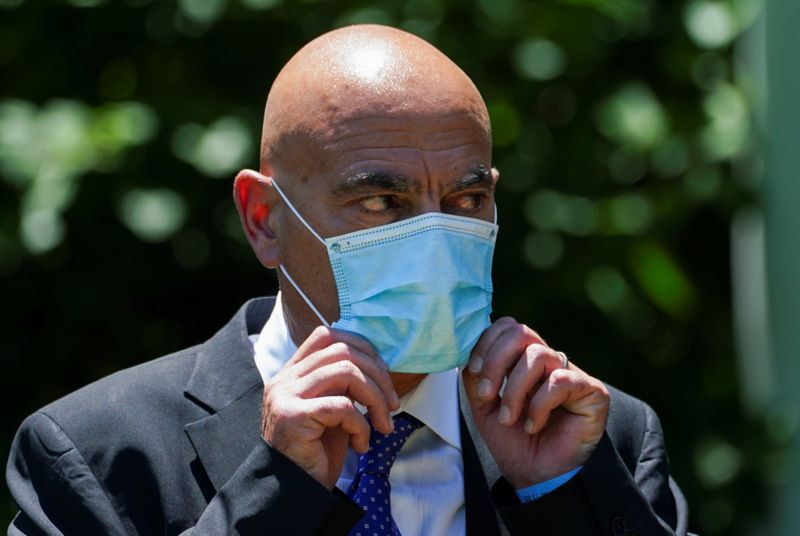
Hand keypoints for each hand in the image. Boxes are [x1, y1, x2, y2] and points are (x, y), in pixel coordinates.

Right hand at [261, 326, 399, 488]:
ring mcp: (285, 395)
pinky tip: (361, 445)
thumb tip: (379, 366)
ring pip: (346, 372)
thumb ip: (345, 384)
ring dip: (374, 398)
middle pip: (342, 351)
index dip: (361, 347)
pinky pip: (342, 406)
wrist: (294, 492)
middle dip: (378, 375)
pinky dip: (361, 425)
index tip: (382, 374)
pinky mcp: (293, 416)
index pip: (327, 335)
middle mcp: (285, 379)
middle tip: (392, 404)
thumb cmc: (317, 452)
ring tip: (383, 424)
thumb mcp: (333, 409)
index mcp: (292, 372)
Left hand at [462, 318, 609, 487]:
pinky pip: (560, 380)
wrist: (537, 478)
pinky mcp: (592, 390)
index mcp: (523, 361)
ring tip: (509, 418)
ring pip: (537, 355)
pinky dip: (539, 404)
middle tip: (487, 394)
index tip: (474, 370)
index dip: (487, 343)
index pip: (508, 328)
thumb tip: (467, 353)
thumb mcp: (484, 407)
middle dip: (496, 361)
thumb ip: (476, 378)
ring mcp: (571, 373)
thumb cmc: (514, 443)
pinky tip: (533, 425)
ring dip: (515, 389)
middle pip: (522, 332)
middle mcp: (549, 362)